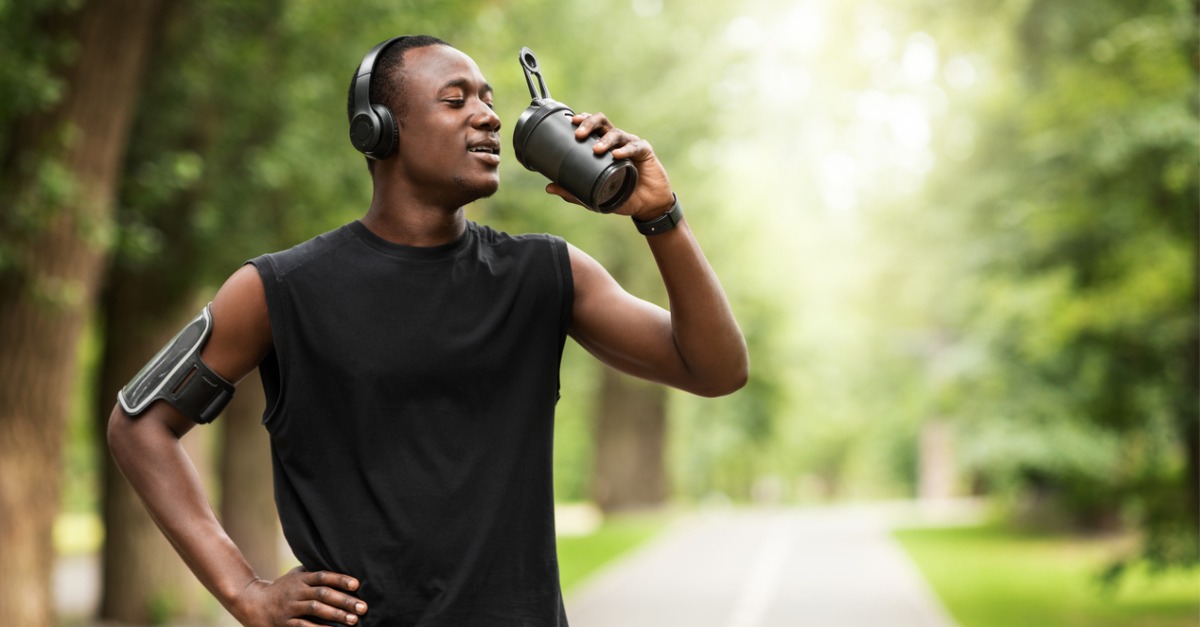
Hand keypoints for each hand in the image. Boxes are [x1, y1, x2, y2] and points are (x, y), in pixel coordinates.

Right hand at [235, 567, 367, 626]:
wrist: (254, 603)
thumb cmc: (283, 588)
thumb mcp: (296, 575)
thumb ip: (314, 572)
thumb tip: (337, 564)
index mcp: (301, 579)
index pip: (323, 576)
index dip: (340, 579)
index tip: (357, 584)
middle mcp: (297, 592)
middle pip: (323, 594)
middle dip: (344, 601)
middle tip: (363, 607)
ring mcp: (291, 607)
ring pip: (315, 610)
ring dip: (336, 615)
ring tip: (354, 620)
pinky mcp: (286, 623)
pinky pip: (304, 626)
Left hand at [545, 111, 675, 220]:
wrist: (646, 206)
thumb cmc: (621, 197)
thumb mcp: (594, 196)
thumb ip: (573, 192)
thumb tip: (549, 188)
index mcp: (603, 146)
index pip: (592, 126)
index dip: (582, 120)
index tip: (571, 122)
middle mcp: (616, 141)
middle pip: (602, 122)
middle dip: (590, 123)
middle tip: (579, 134)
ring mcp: (631, 145)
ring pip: (616, 134)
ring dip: (605, 140)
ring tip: (596, 149)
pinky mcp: (645, 152)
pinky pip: (634, 147)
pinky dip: (624, 150)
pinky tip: (616, 155)